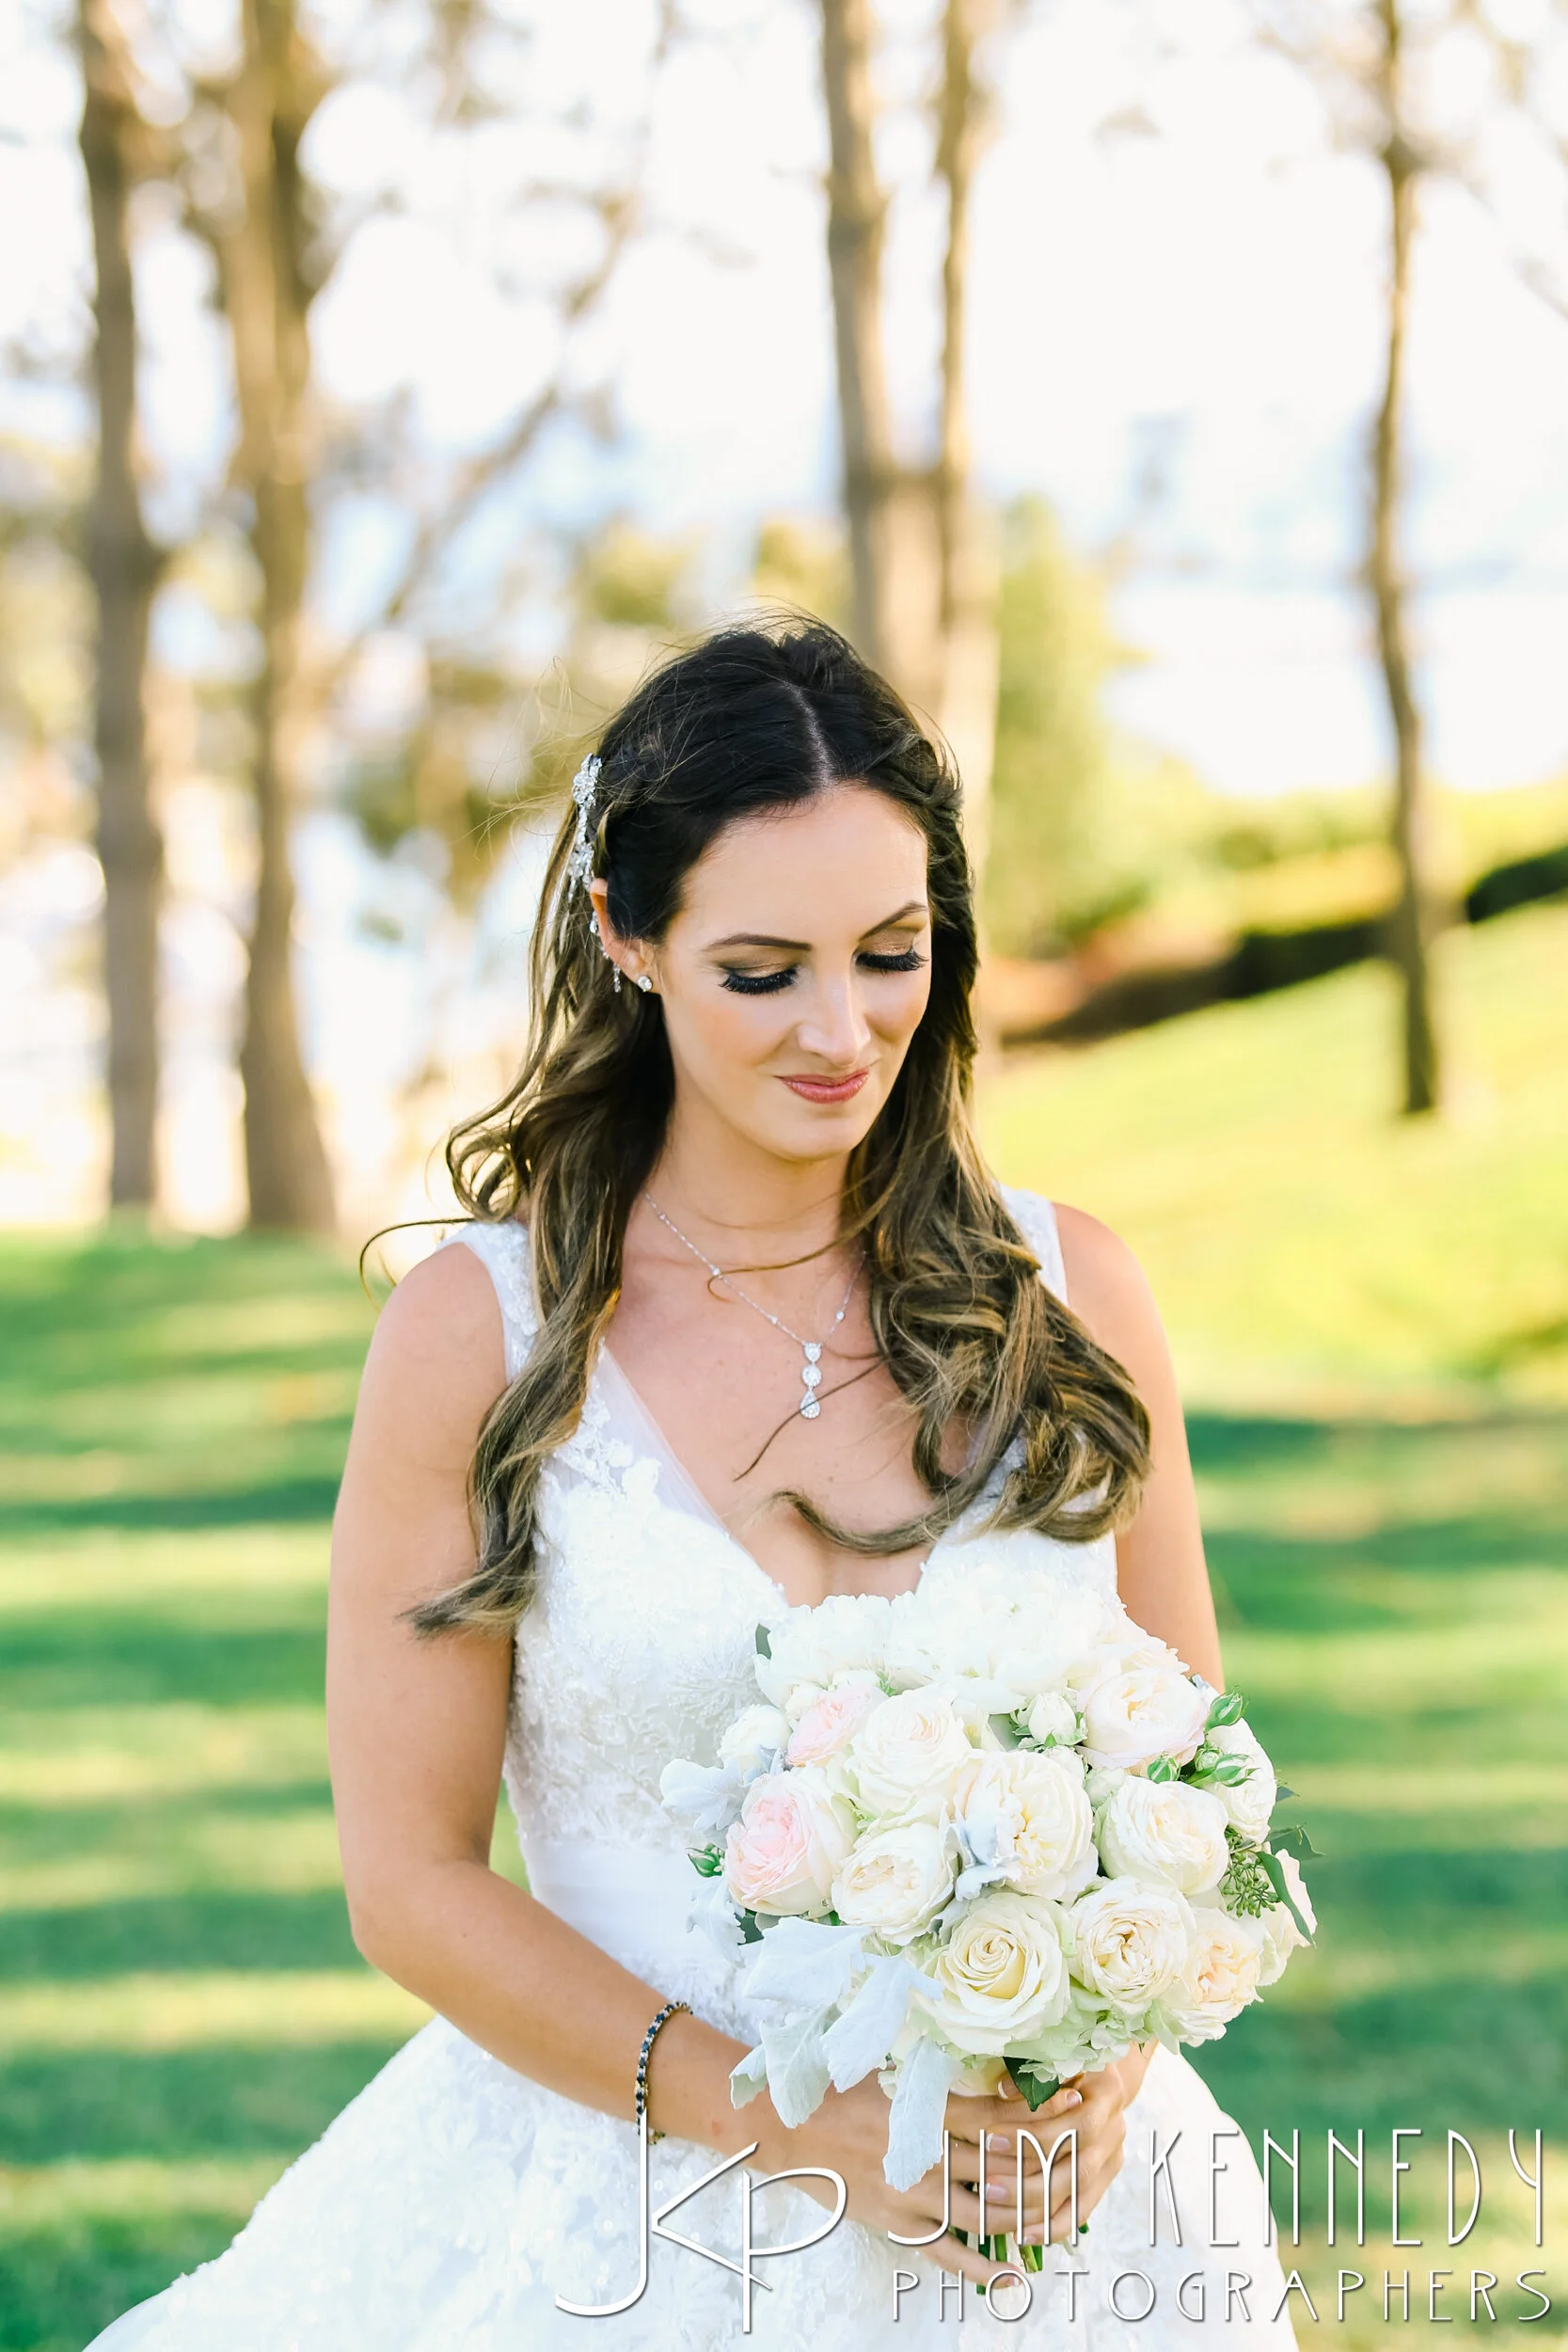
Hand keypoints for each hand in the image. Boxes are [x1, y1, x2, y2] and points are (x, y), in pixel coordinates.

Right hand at [752, 2051, 1145, 2293]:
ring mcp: (913, 2196)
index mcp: (925, 2112)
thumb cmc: (835, 2088)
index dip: (1042, 2115)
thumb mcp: (888, 2068)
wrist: (782, 2130)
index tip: (1076, 2102)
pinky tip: (1014, 2273)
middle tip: (1087, 2157)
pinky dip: (983, 2267)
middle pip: (1004, 2168)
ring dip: (1029, 2214)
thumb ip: (935, 2070)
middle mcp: (926, 2156)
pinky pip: (948, 2254)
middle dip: (1050, 2164)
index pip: (1000, 2119)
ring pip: (987, 2213)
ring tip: (1065, 2210)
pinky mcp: (897, 2226)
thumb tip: (982, 2054)